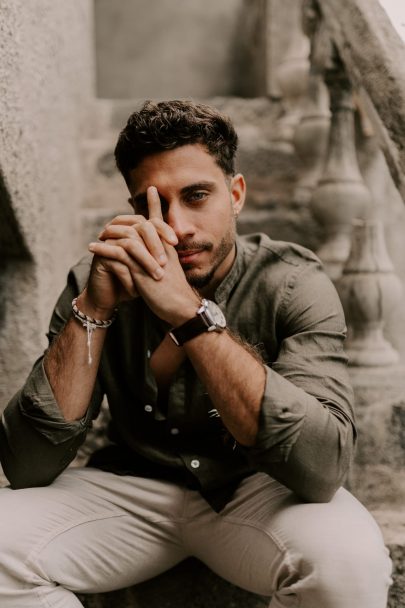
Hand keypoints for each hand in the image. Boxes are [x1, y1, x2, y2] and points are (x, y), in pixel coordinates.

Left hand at [87, 187, 198, 324]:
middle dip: (122, 223)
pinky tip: (93, 249)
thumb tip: (158, 257)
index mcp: (168, 247)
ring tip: (96, 239)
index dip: (155, 205)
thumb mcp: (170, 273)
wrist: (181, 307)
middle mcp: (159, 248)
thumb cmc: (176, 293)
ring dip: (109, 236)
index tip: (152, 190)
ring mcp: (149, 257)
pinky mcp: (139, 269)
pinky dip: (103, 249)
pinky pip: (118, 254)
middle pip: (140, 224)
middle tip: (106, 227)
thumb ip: (163, 260)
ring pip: (126, 237)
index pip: (160, 221)